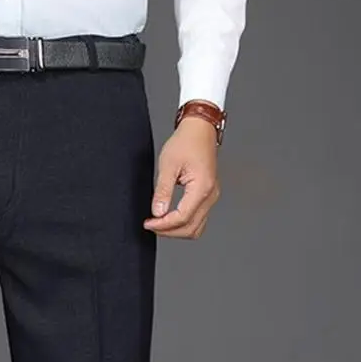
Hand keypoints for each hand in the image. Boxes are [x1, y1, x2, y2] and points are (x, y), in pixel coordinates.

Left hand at [143, 117, 220, 239]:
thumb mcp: (168, 165)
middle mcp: (210, 196)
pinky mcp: (208, 197)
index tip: (149, 223)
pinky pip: (198, 219)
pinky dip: (183, 224)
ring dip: (177, 230)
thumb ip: (163, 191)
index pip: (182, 217)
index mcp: (202, 188)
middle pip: (191, 228)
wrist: (200, 130)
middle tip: (152, 225)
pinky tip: (170, 218)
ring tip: (160, 223)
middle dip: (169, 231)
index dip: (164, 224)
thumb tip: (158, 212)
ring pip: (196, 228)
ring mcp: (211, 198)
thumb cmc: (186, 142)